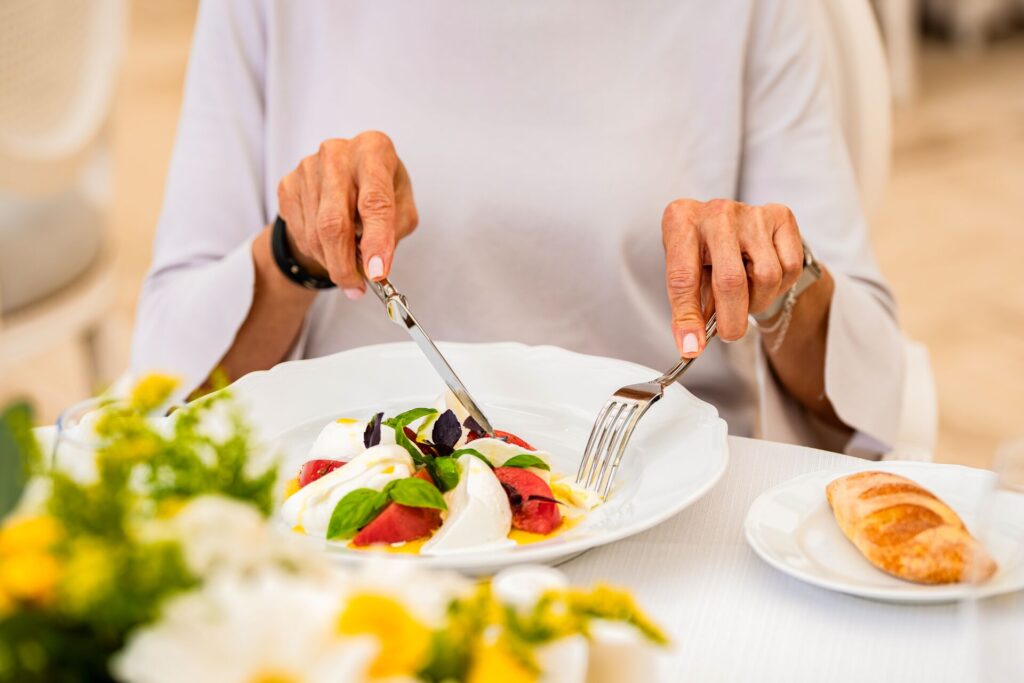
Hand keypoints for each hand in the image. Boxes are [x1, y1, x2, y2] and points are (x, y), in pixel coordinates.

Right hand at [276, 131, 417, 297]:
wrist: (347, 175)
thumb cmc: (379, 189)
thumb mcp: (402, 206)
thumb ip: (393, 232)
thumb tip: (374, 267)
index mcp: (374, 150)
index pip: (375, 202)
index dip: (377, 241)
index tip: (377, 272)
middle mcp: (338, 153)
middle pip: (335, 222)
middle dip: (345, 264)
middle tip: (356, 287)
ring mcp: (308, 167)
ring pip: (315, 233)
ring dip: (332, 261)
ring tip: (348, 266)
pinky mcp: (288, 184)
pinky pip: (299, 232)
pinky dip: (316, 251)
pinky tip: (330, 246)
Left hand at [661, 199, 804, 356]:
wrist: (731, 224)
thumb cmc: (701, 251)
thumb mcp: (686, 273)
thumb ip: (689, 306)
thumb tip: (694, 345)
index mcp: (681, 222)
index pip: (683, 278)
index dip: (688, 318)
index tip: (693, 347)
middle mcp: (716, 213)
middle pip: (730, 280)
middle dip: (731, 319)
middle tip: (729, 334)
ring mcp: (751, 213)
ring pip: (767, 277)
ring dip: (757, 302)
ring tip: (745, 298)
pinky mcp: (781, 216)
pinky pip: (790, 267)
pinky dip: (779, 286)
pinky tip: (762, 279)